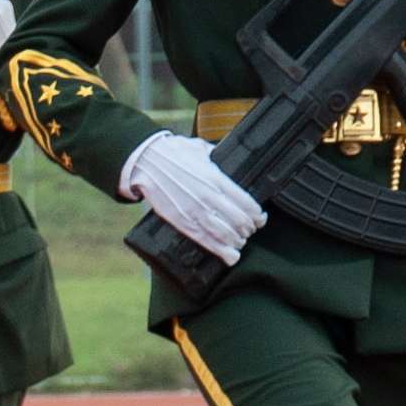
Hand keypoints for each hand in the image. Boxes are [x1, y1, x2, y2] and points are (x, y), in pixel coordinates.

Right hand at [124, 131, 269, 261]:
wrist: (146, 161)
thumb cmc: (172, 153)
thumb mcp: (201, 148)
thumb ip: (217, 155)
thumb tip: (226, 154)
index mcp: (217, 179)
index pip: (247, 203)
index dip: (257, 215)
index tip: (259, 218)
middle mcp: (210, 198)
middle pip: (240, 221)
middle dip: (249, 229)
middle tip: (249, 230)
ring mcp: (196, 212)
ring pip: (227, 234)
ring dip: (238, 241)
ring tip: (239, 241)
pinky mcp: (183, 222)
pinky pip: (207, 241)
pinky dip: (222, 251)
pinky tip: (231, 256)